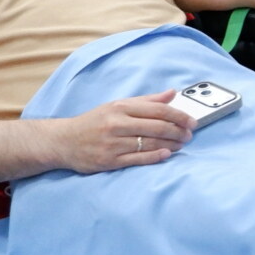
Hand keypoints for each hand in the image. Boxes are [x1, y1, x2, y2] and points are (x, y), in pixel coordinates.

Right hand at [56, 90, 193, 172]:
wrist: (63, 141)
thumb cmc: (93, 122)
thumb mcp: (117, 105)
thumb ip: (146, 100)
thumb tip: (172, 93)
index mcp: (120, 107)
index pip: (157, 110)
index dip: (178, 115)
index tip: (191, 121)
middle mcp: (116, 124)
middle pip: (157, 127)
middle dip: (178, 131)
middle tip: (189, 134)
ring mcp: (113, 143)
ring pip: (150, 143)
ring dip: (171, 144)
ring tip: (182, 144)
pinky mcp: (109, 160)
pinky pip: (138, 158)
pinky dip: (155, 156)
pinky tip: (167, 154)